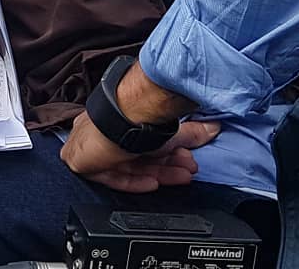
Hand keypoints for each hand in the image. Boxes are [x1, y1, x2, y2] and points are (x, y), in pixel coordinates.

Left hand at [60, 110, 220, 193]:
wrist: (119, 117)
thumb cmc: (138, 113)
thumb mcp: (168, 127)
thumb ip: (190, 131)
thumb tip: (214, 127)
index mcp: (115, 117)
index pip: (140, 141)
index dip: (166, 152)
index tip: (187, 157)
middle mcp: (102, 131)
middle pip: (138, 156)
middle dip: (166, 163)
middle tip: (189, 168)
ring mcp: (92, 146)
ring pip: (129, 166)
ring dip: (158, 172)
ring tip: (183, 176)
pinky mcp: (84, 163)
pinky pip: (113, 177)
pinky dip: (135, 181)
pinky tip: (154, 183)